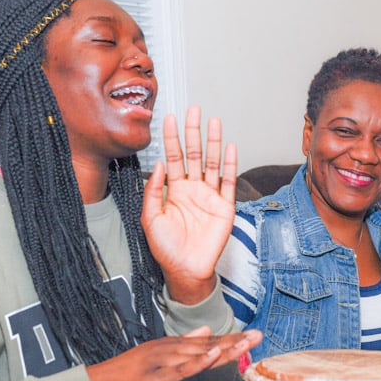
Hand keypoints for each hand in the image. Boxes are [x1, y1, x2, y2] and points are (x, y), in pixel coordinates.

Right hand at [87, 326, 261, 380]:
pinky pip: (180, 370)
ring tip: (245, 344)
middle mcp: (168, 348)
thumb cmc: (125, 372)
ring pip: (198, 354)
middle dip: (234, 341)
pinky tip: (213, 357)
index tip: (250, 336)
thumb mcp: (156, 354)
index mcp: (170, 344)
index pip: (206, 341)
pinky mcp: (154, 376)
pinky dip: (198, 363)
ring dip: (223, 349)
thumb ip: (183, 343)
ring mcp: (161, 361)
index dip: (230, 339)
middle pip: (207, 345)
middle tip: (257, 335)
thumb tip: (206, 330)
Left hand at [141, 106, 236, 303]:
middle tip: (193, 109)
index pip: (173, 157)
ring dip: (213, 142)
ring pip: (213, 163)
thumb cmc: (166, 248)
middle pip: (195, 154)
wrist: (185, 270)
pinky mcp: (225, 207)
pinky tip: (229, 148)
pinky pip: (228, 182)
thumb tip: (159, 165)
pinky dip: (230, 165)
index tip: (168, 118)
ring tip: (213, 122)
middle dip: (193, 132)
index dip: (171, 138)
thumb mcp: (150, 218)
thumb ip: (153, 191)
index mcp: (174, 190)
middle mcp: (193, 189)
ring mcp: (210, 196)